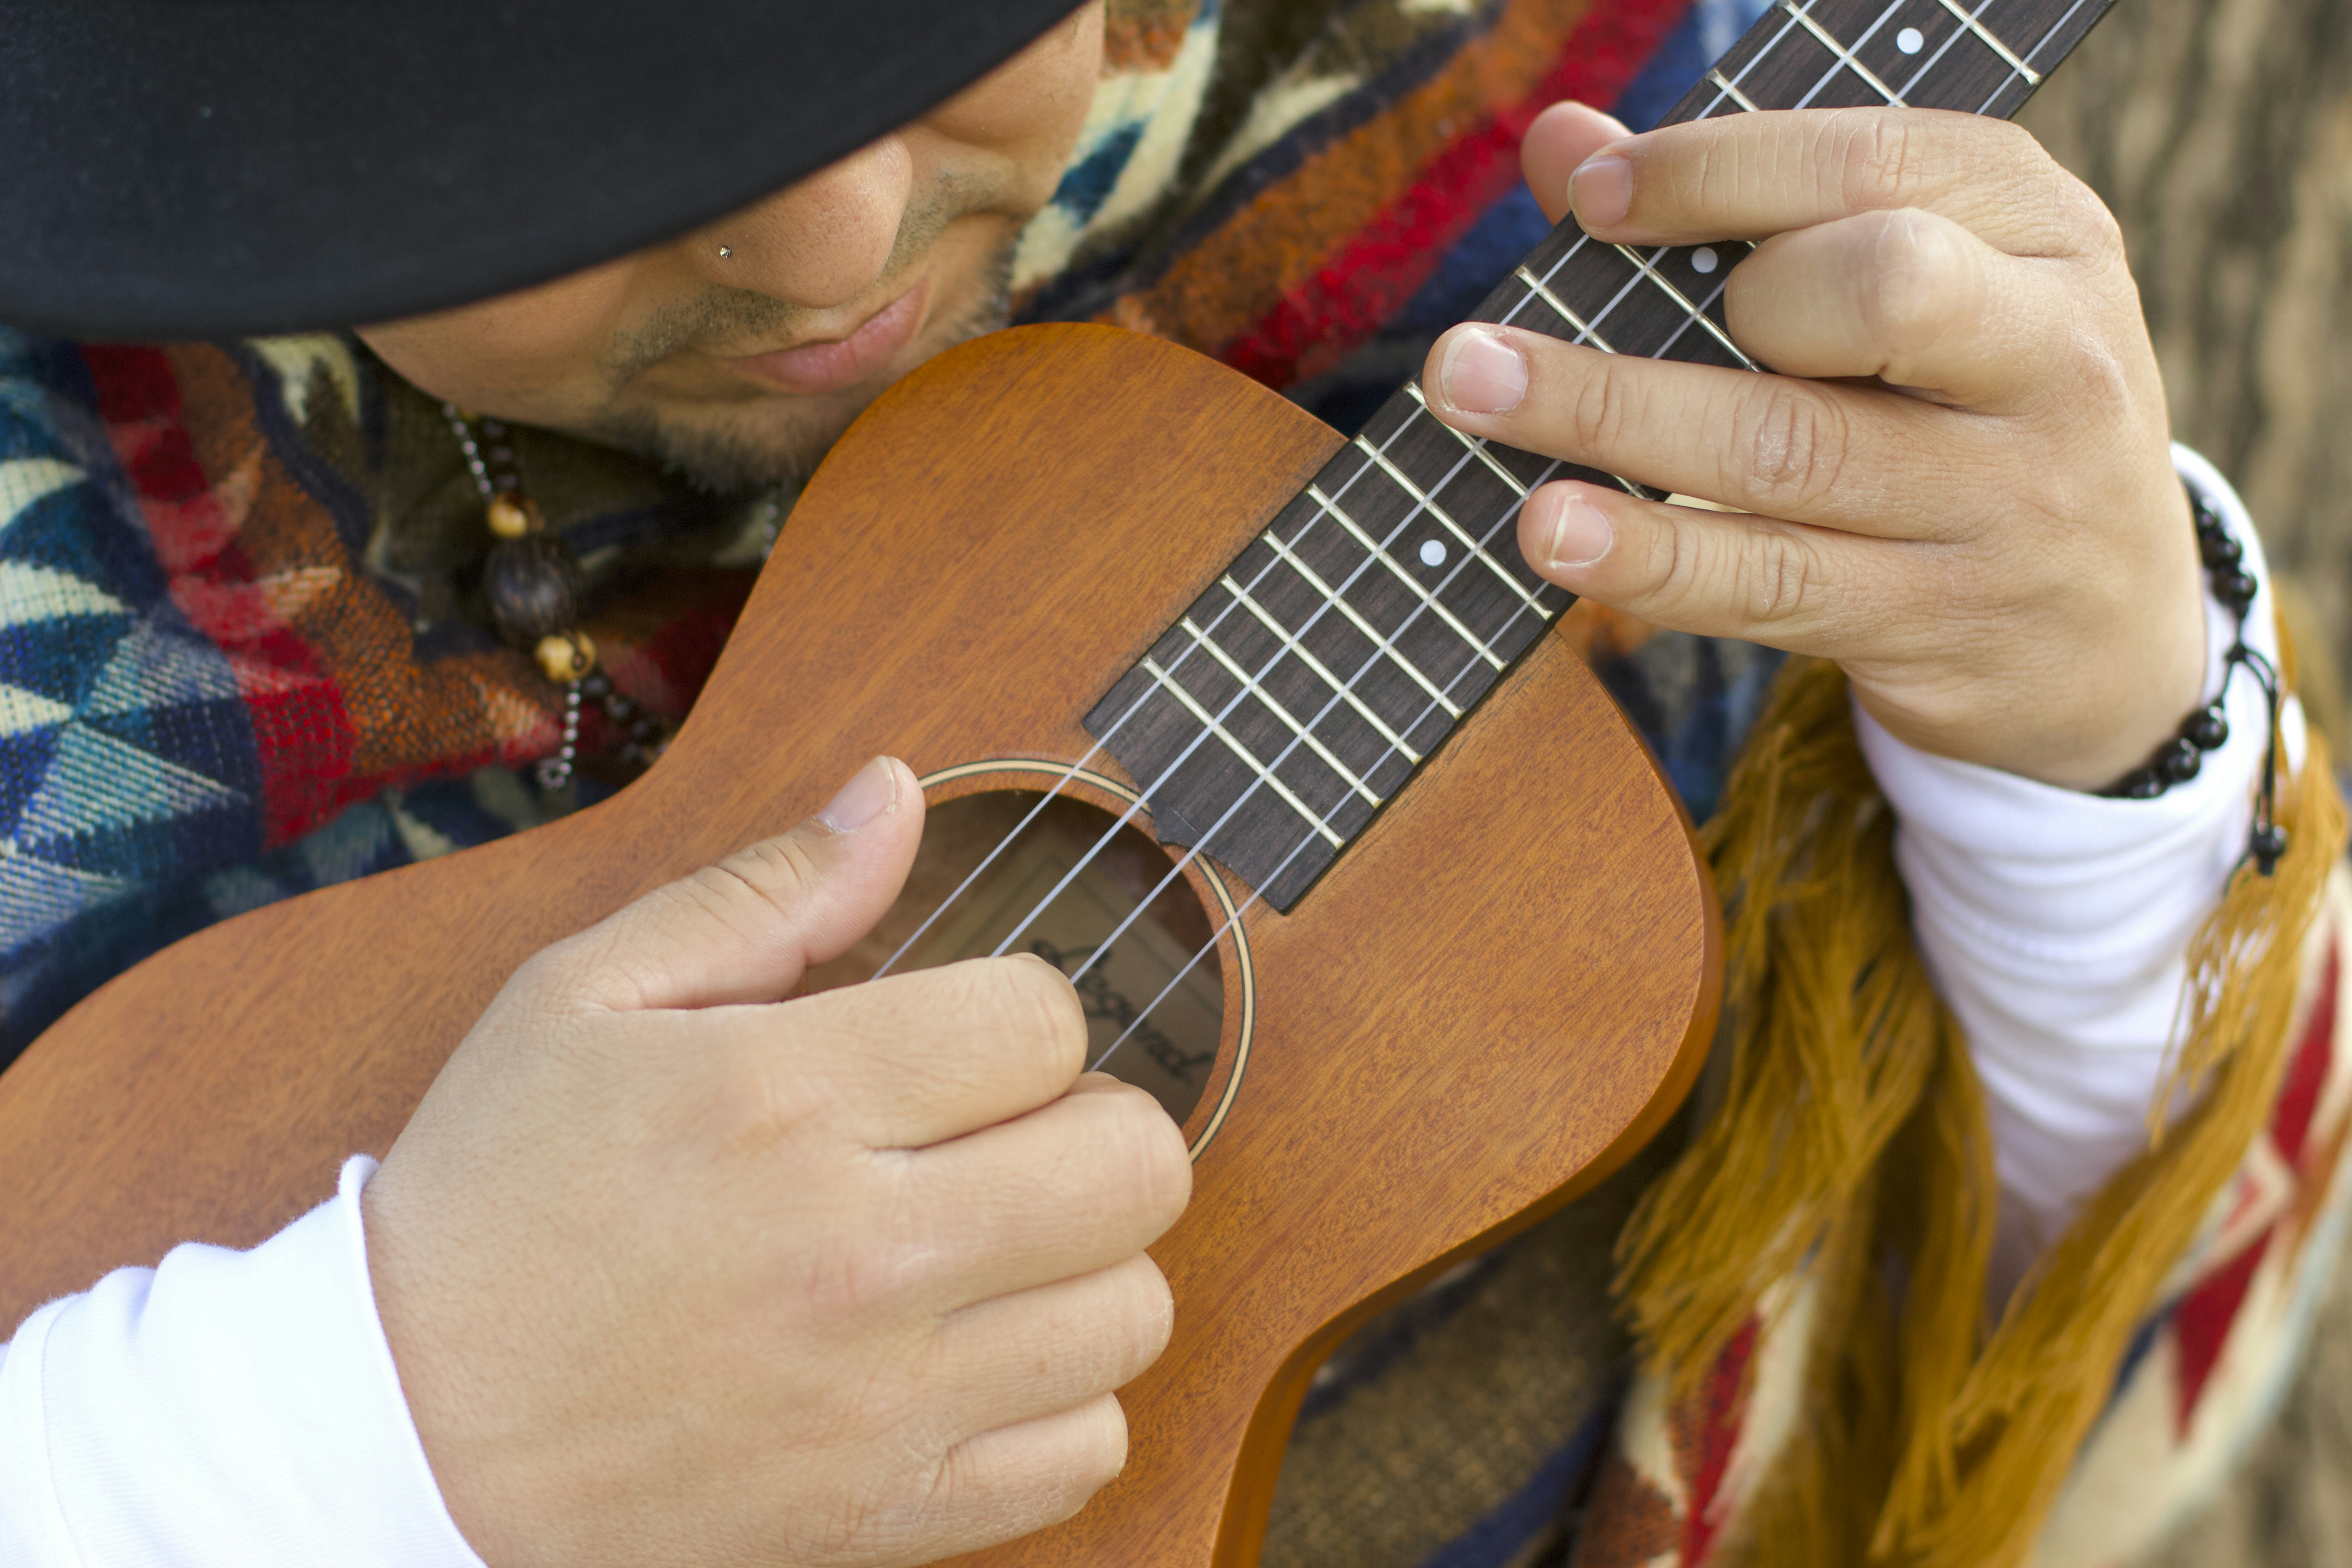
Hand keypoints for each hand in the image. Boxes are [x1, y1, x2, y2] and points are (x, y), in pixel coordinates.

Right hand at [362, 757, 1191, 1567]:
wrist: (404, 1429)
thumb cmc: (495, 1199)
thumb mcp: (586, 997)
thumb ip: (766, 891)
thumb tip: (896, 794)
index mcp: (786, 1100)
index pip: (1045, 1022)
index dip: (1018, 1014)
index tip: (960, 1043)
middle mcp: (859, 1253)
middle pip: (1134, 1162)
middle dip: (1090, 1123)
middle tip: (1006, 1137)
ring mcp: (886, 1400)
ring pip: (1133, 1308)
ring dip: (1086, 1262)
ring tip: (994, 1249)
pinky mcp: (888, 1513)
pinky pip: (1087, 1451)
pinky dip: (1061, 1403)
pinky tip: (978, 1359)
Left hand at [1424, 103, 2203, 789]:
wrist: (2115, 634)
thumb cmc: (1963, 415)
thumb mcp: (1918, 288)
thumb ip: (1745, 207)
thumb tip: (1562, 141)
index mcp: (2039, 232)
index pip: (1877, 165)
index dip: (1717, 172)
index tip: (1591, 196)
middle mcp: (2044, 355)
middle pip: (1871, 292)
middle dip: (1696, 301)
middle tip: (1536, 322)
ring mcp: (2000, 498)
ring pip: (1791, 449)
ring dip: (1612, 420)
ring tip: (1472, 396)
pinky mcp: (1936, 620)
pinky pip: (1771, 581)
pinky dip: (1650, 555)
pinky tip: (1552, 532)